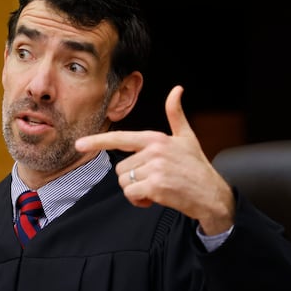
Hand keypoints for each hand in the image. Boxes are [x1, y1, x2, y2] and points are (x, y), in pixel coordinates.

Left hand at [75, 85, 234, 234]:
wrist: (212, 195)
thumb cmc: (197, 167)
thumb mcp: (187, 138)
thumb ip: (176, 115)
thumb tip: (177, 89)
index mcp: (156, 138)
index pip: (120, 138)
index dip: (97, 141)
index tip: (79, 144)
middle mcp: (154, 150)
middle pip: (120, 169)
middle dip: (132, 179)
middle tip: (154, 181)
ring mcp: (155, 168)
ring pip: (124, 183)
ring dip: (136, 191)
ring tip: (157, 189)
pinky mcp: (156, 186)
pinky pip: (131, 195)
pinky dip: (140, 201)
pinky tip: (156, 199)